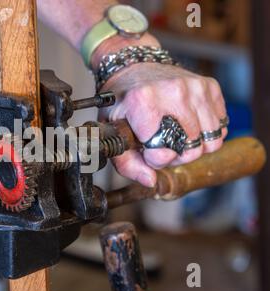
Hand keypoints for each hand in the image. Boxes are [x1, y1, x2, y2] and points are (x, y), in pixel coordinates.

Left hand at [99, 63, 227, 187]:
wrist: (133, 65)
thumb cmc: (122, 100)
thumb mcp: (112, 129)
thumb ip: (126, 162)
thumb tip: (150, 181)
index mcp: (142, 101)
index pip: (161, 153)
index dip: (153, 159)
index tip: (146, 149)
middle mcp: (172, 92)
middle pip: (191, 150)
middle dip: (176, 156)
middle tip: (163, 145)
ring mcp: (194, 88)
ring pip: (211, 141)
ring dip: (194, 147)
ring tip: (177, 137)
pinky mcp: (209, 86)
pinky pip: (220, 126)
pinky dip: (206, 132)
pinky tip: (188, 125)